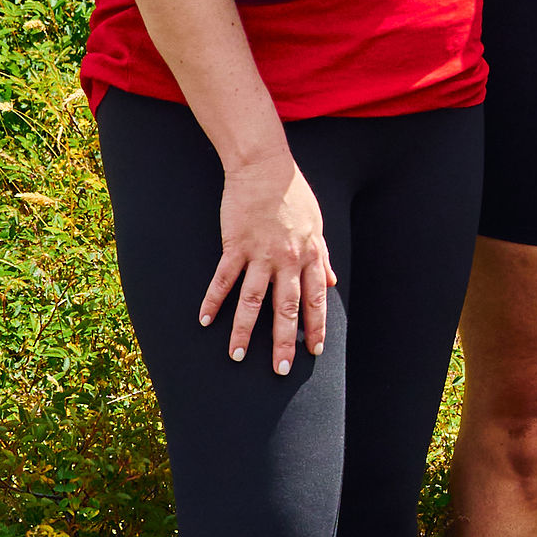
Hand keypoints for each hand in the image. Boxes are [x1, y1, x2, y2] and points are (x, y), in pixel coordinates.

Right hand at [201, 144, 334, 371]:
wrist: (264, 167)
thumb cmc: (293, 195)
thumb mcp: (316, 224)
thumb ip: (323, 256)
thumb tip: (332, 281)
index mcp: (309, 254)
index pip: (315, 298)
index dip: (316, 326)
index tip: (315, 350)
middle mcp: (287, 259)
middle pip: (285, 307)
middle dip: (284, 341)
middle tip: (280, 370)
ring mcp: (259, 253)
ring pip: (252, 300)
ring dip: (243, 330)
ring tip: (237, 356)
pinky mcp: (234, 245)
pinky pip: (223, 278)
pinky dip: (213, 300)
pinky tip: (204, 320)